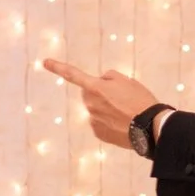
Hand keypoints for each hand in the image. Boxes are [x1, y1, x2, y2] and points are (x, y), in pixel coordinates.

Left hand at [39, 58, 158, 147]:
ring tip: (125, 112)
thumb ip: (109, 77)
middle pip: (89, 94)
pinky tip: (123, 123)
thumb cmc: (140, 100)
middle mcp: (90, 104)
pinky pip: (100, 123)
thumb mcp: (127, 80)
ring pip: (96, 109)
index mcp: (95, 88)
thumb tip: (102, 83)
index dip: (58, 67)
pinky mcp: (99, 133)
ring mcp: (93, 120)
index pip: (73, 75)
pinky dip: (109, 122)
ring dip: (106, 108)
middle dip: (99, 93)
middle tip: (120, 97)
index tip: (44, 62)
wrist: (150, 127)